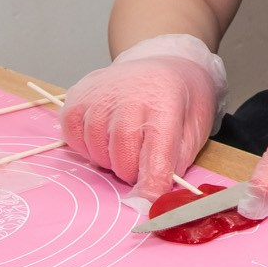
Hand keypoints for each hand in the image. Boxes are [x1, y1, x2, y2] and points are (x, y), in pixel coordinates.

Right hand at [62, 34, 224, 200]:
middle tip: (140, 164)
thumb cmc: (181, 98)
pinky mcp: (77, 96)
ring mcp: (99, 94)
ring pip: (95, 149)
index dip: (151, 184)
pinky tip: (104, 136)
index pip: (156, 153)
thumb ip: (176, 161)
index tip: (147, 205)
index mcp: (166, 103)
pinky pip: (73, 136)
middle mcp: (130, 96)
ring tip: (124, 145)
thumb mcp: (194, 127)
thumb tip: (155, 195)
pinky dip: (87, 146)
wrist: (164, 61)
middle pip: (121, 155)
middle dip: (130, 172)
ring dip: (109, 159)